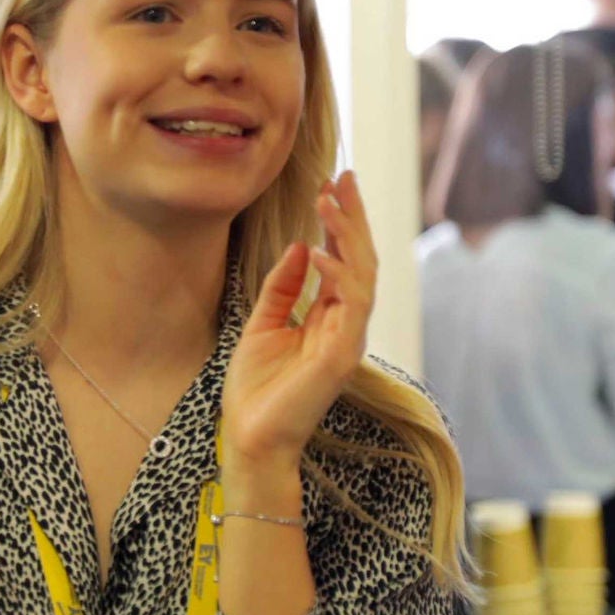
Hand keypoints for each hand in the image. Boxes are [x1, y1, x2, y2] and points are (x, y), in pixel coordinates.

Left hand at [221, 171, 377, 472]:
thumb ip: (283, 287)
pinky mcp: (342, 355)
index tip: (333, 183)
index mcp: (329, 317)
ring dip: (347, 234)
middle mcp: (346, 324)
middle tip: (341, 177)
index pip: (344, 259)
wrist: (251, 438)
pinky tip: (319, 249)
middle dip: (352, 217)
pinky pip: (350, 305)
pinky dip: (337, 275)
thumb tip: (302, 244)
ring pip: (363, 275)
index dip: (341, 221)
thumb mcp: (262, 324)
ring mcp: (349, 339)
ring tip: (328, 200)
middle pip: (361, 259)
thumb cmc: (256, 389)